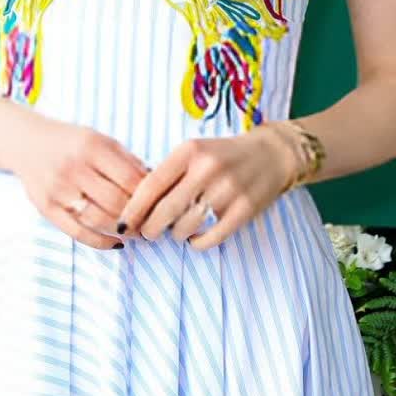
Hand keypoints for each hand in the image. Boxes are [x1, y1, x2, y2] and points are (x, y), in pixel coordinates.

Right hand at [12, 117, 152, 249]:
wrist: (26, 143)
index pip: (129, 178)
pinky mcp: (46, 208)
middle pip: (115, 201)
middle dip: (138, 217)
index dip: (149, 195)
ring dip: (123, 231)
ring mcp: (58, 189)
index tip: (161, 205)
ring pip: (98, 219)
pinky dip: (100, 242)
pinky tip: (115, 243)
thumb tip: (157, 185)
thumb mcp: (101, 140)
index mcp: (92, 147)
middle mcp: (73, 167)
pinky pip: (77, 232)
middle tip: (152, 224)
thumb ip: (127, 160)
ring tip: (137, 234)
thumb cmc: (72, 143)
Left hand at [115, 125, 298, 250]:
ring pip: (185, 227)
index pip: (150, 185)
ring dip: (175, 235)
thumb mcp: (194, 152)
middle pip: (164, 211)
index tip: (123, 224)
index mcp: (189, 151)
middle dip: (150, 229)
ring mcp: (227, 190)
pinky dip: (197, 244)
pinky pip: (210, 238)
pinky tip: (196, 238)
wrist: (272, 154)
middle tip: (148, 234)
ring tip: (176, 231)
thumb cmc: (223, 155)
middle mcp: (207, 169)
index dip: (132, 209)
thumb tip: (136, 206)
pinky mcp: (244, 210)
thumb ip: (168, 173)